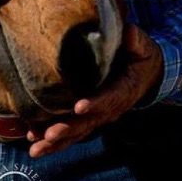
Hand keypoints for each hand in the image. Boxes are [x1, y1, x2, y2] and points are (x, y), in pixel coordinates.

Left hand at [27, 23, 162, 157]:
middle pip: (88, 122)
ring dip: (56, 142)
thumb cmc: (141, 56)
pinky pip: (72, 131)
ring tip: (35, 149)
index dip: (96, 103)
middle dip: (68, 129)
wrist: (147, 74)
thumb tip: (128, 31)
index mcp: (124, 90)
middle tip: (49, 135)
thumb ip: (135, 41)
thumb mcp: (142, 46)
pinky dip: (54, 139)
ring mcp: (99, 115)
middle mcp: (111, 108)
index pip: (110, 98)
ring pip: (78, 132)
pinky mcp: (89, 117)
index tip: (79, 107)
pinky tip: (33, 140)